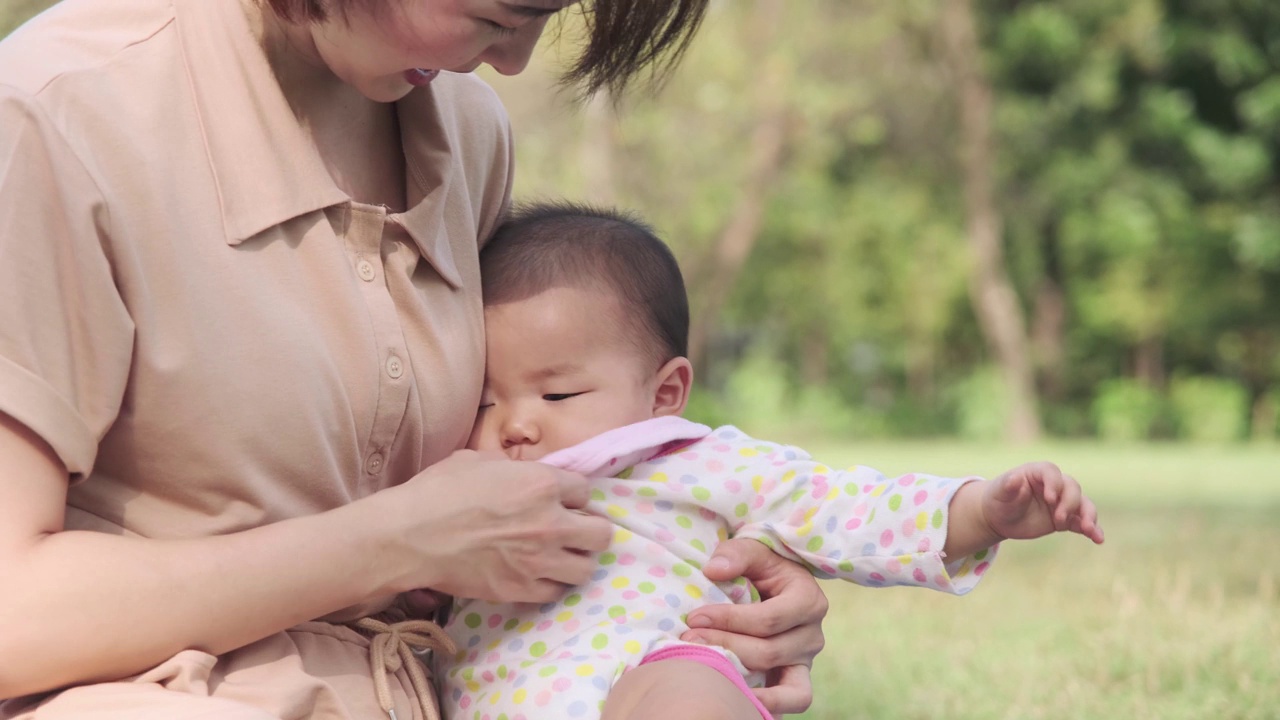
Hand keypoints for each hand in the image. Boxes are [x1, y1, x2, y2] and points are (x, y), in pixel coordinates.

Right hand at [372, 450, 612, 603]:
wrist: (411, 536)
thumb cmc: (439, 491)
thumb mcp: (480, 461)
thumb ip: (515, 468)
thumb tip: (527, 473)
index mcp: (542, 484)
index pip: (585, 491)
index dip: (573, 495)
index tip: (562, 500)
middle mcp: (550, 523)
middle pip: (600, 533)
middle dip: (590, 530)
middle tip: (573, 530)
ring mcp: (538, 560)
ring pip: (586, 567)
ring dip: (575, 560)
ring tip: (559, 556)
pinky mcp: (521, 589)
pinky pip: (556, 591)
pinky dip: (550, 583)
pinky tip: (537, 574)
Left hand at [681, 538, 827, 716]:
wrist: (775, 581)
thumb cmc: (762, 565)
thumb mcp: (752, 549)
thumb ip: (735, 554)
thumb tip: (713, 570)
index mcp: (808, 600)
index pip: (767, 620)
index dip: (728, 621)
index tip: (694, 618)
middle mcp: (813, 634)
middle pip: (768, 652)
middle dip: (725, 646)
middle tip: (689, 639)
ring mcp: (806, 659)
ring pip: (781, 684)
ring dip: (740, 677)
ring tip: (707, 668)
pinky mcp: (797, 677)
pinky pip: (794, 700)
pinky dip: (770, 705)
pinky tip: (737, 699)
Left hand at [983, 462, 1104, 543]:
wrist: (1000, 517)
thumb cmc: (999, 498)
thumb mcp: (1000, 492)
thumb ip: (1008, 485)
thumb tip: (1014, 478)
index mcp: (1038, 473)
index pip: (1052, 473)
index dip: (1054, 484)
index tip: (1050, 499)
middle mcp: (1054, 485)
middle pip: (1072, 488)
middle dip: (1069, 504)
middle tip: (1058, 520)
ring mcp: (1062, 502)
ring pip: (1083, 504)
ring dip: (1089, 516)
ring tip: (1089, 530)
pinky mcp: (1065, 519)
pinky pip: (1082, 522)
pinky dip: (1091, 529)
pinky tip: (1098, 539)